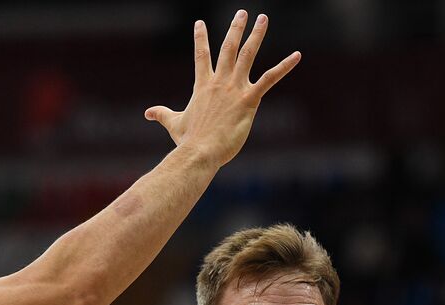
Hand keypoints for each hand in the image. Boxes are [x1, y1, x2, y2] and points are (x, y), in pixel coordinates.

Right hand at [145, 10, 300, 167]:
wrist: (200, 151)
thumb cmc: (188, 141)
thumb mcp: (174, 124)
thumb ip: (162, 114)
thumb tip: (147, 113)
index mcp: (202, 85)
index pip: (201, 55)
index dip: (200, 38)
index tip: (200, 23)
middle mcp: (219, 82)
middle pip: (228, 48)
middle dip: (235, 28)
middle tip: (242, 12)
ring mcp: (234, 89)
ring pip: (247, 55)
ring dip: (256, 35)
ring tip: (263, 18)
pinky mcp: (249, 100)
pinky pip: (270, 79)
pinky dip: (284, 67)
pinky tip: (297, 55)